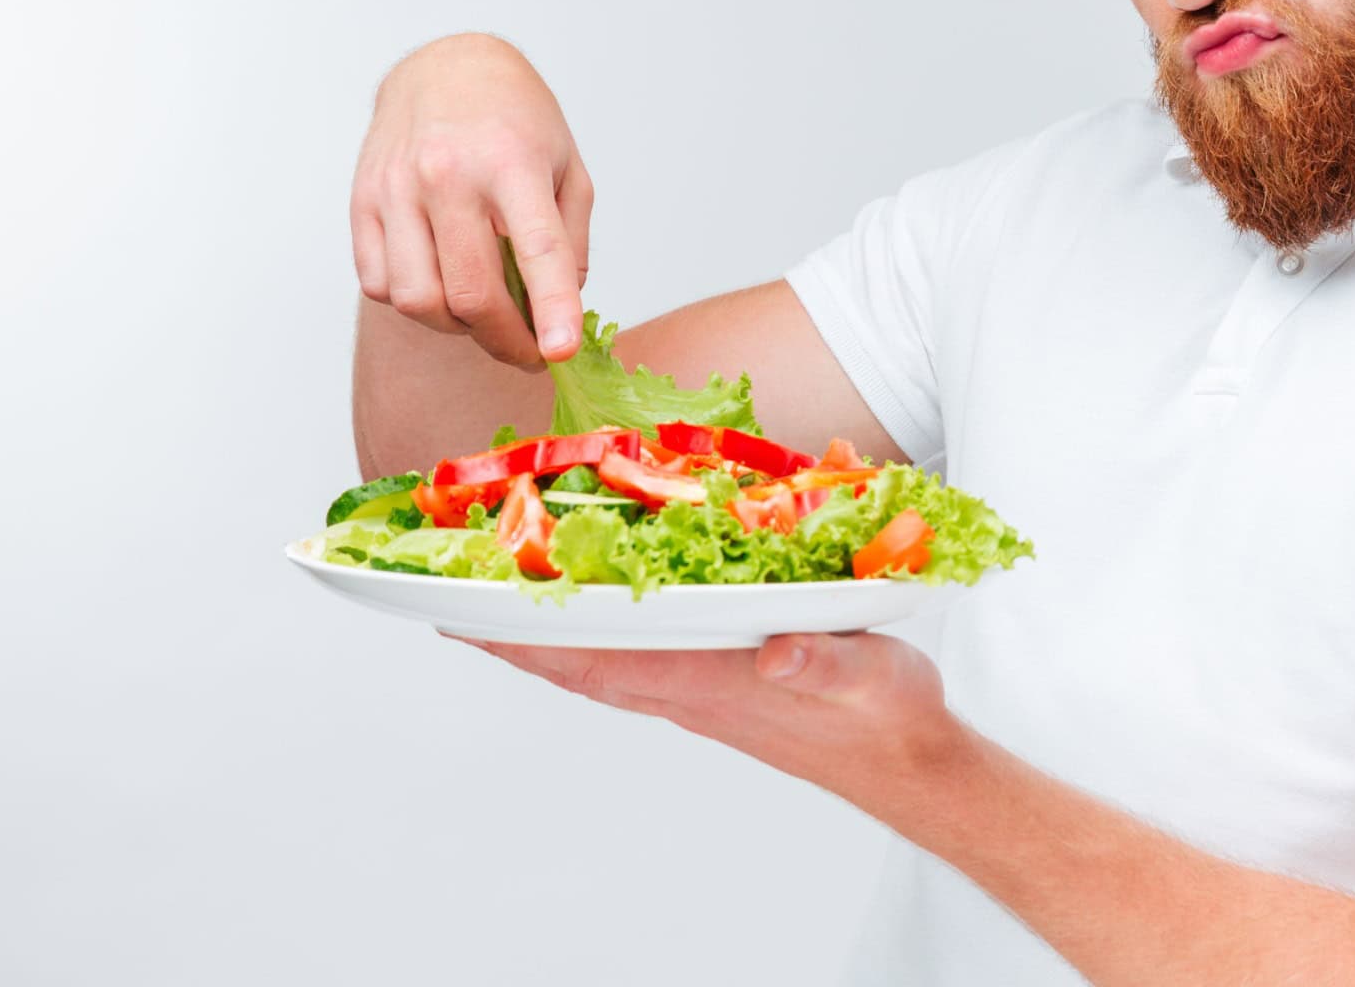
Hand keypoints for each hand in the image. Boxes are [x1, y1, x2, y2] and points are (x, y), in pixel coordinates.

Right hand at [351, 34, 592, 367]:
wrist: (444, 69)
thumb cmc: (514, 120)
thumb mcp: (567, 167)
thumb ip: (569, 242)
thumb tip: (558, 313)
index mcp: (511, 163)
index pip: (536, 249)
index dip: (551, 309)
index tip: (560, 353)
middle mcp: (448, 175)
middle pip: (471, 292)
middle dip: (506, 341)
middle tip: (529, 352)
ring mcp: (397, 189)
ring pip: (418, 300)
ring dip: (455, 327)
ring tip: (482, 314)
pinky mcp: (361, 202)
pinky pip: (379, 284)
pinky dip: (413, 302)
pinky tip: (439, 283)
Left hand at [456, 631, 966, 801]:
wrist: (906, 760)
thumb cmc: (884, 713)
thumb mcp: (862, 673)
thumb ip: (819, 658)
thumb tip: (775, 652)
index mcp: (705, 681)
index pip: (592, 658)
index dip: (524, 637)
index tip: (458, 612)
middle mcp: (686, 689)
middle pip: (576, 662)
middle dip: (511, 633)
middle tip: (448, 594)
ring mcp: (698, 692)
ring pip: (600, 663)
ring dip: (546, 637)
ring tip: (501, 603)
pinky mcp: (720, 687)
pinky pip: (635, 662)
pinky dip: (597, 638)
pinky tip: (596, 619)